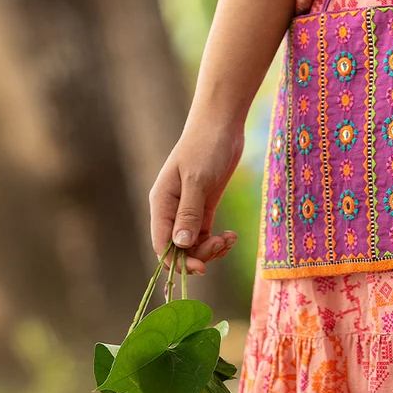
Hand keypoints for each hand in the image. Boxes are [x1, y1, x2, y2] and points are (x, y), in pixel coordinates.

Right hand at [149, 119, 244, 274]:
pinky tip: (231, 236)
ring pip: (192, 245)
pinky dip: (217, 241)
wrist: (221, 125)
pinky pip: (205, 235)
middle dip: (198, 256)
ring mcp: (187, 209)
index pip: (162, 244)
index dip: (178, 261)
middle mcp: (171, 210)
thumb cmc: (206, 147)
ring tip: (229, 239)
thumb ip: (189, 212)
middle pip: (178, 249)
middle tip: (221, 245)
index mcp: (161, 203)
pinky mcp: (204, 206)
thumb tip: (182, 245)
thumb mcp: (198, 179)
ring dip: (210, 249)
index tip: (201, 267)